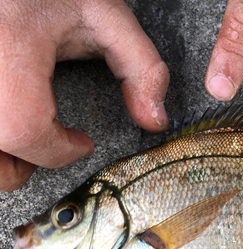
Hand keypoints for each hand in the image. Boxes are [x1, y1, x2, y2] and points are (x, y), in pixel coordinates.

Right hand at [0, 0, 168, 190]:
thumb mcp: (106, 16)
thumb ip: (141, 68)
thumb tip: (155, 121)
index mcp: (8, 46)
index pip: (24, 129)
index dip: (58, 150)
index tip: (82, 144)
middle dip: (21, 166)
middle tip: (50, 147)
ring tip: (24, 136)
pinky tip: (6, 116)